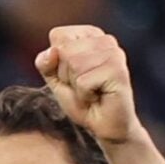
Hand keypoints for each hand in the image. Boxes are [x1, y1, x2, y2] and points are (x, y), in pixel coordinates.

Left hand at [34, 25, 140, 143]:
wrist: (106, 128)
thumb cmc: (84, 104)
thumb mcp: (57, 81)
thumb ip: (46, 64)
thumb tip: (52, 51)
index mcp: (91, 35)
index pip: (58, 36)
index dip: (58, 63)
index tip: (76, 76)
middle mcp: (105, 40)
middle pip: (65, 50)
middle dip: (67, 76)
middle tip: (84, 88)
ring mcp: (114, 53)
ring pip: (74, 64)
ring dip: (77, 87)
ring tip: (91, 93)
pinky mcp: (117, 70)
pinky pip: (83, 81)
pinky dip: (85, 95)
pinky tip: (98, 98)